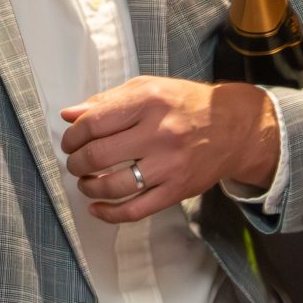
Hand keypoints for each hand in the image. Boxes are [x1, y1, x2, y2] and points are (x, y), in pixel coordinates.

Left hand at [59, 76, 279, 223]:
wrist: (233, 127)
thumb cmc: (184, 104)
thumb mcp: (147, 89)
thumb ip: (107, 101)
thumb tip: (69, 115)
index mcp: (149, 102)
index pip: (94, 122)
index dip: (73, 135)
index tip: (70, 141)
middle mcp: (160, 133)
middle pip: (99, 156)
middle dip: (76, 162)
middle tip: (75, 162)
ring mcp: (170, 165)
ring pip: (114, 186)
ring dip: (89, 188)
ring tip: (85, 182)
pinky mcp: (177, 190)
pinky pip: (136, 210)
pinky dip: (110, 214)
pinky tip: (97, 209)